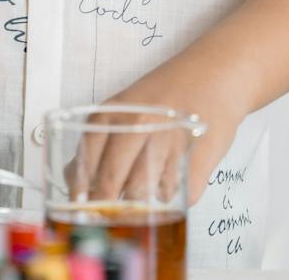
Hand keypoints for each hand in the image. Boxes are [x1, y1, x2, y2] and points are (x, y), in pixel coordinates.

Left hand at [71, 65, 245, 207]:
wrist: (215, 73)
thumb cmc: (167, 93)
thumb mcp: (125, 106)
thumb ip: (99, 137)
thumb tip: (73, 176)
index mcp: (116, 111)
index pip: (87, 158)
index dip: (81, 187)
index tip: (79, 204)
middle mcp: (139, 124)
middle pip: (111, 180)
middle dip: (105, 204)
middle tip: (106, 216)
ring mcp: (169, 141)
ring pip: (142, 192)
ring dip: (139, 204)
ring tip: (140, 200)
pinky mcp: (198, 158)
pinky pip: (179, 196)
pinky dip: (173, 200)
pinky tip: (169, 189)